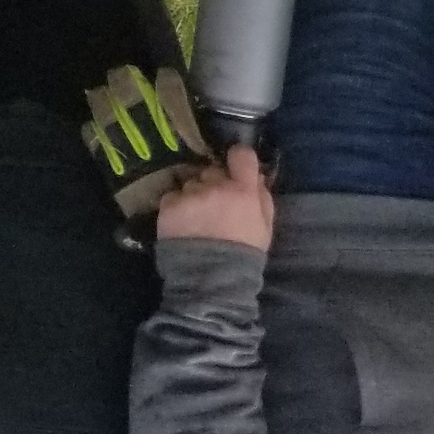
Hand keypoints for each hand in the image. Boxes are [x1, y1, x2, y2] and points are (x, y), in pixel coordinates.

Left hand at [157, 145, 274, 252]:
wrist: (212, 279)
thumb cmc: (244, 253)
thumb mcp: (265, 227)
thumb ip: (262, 197)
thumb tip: (255, 176)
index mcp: (243, 191)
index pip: (241, 155)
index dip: (239, 159)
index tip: (236, 168)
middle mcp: (215, 187)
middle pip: (213, 170)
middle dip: (215, 183)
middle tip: (216, 204)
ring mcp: (190, 195)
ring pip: (192, 183)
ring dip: (195, 195)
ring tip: (198, 218)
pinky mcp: (169, 205)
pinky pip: (173, 195)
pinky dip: (178, 206)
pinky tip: (184, 223)